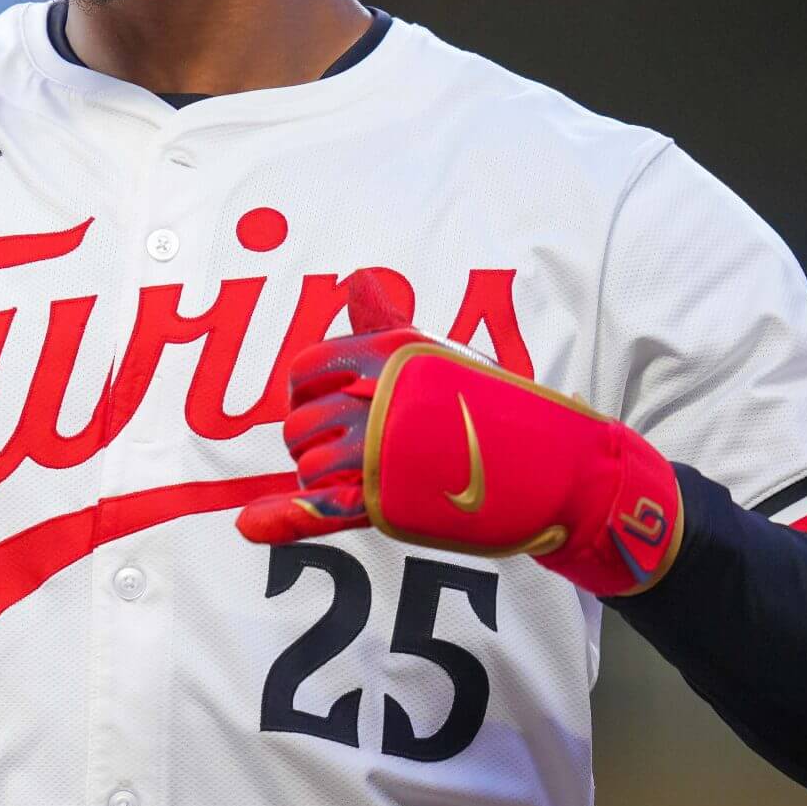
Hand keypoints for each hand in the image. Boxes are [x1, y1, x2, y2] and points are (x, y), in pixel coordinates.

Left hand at [237, 269, 685, 598]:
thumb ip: (384, 321)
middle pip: (301, 423)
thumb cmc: (494, 404)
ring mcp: (379, 450)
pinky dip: (283, 519)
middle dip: (312, 440)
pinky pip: (319, 508)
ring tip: (360, 478)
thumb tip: (357, 279)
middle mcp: (376, 395)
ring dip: (320, 478)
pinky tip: (252, 526)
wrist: (554, 463)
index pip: (307, 369)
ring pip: (310, 466)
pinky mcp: (387, 500)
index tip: (326, 404)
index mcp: (386, 353)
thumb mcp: (439, 352)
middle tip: (350, 450)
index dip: (307, 391)